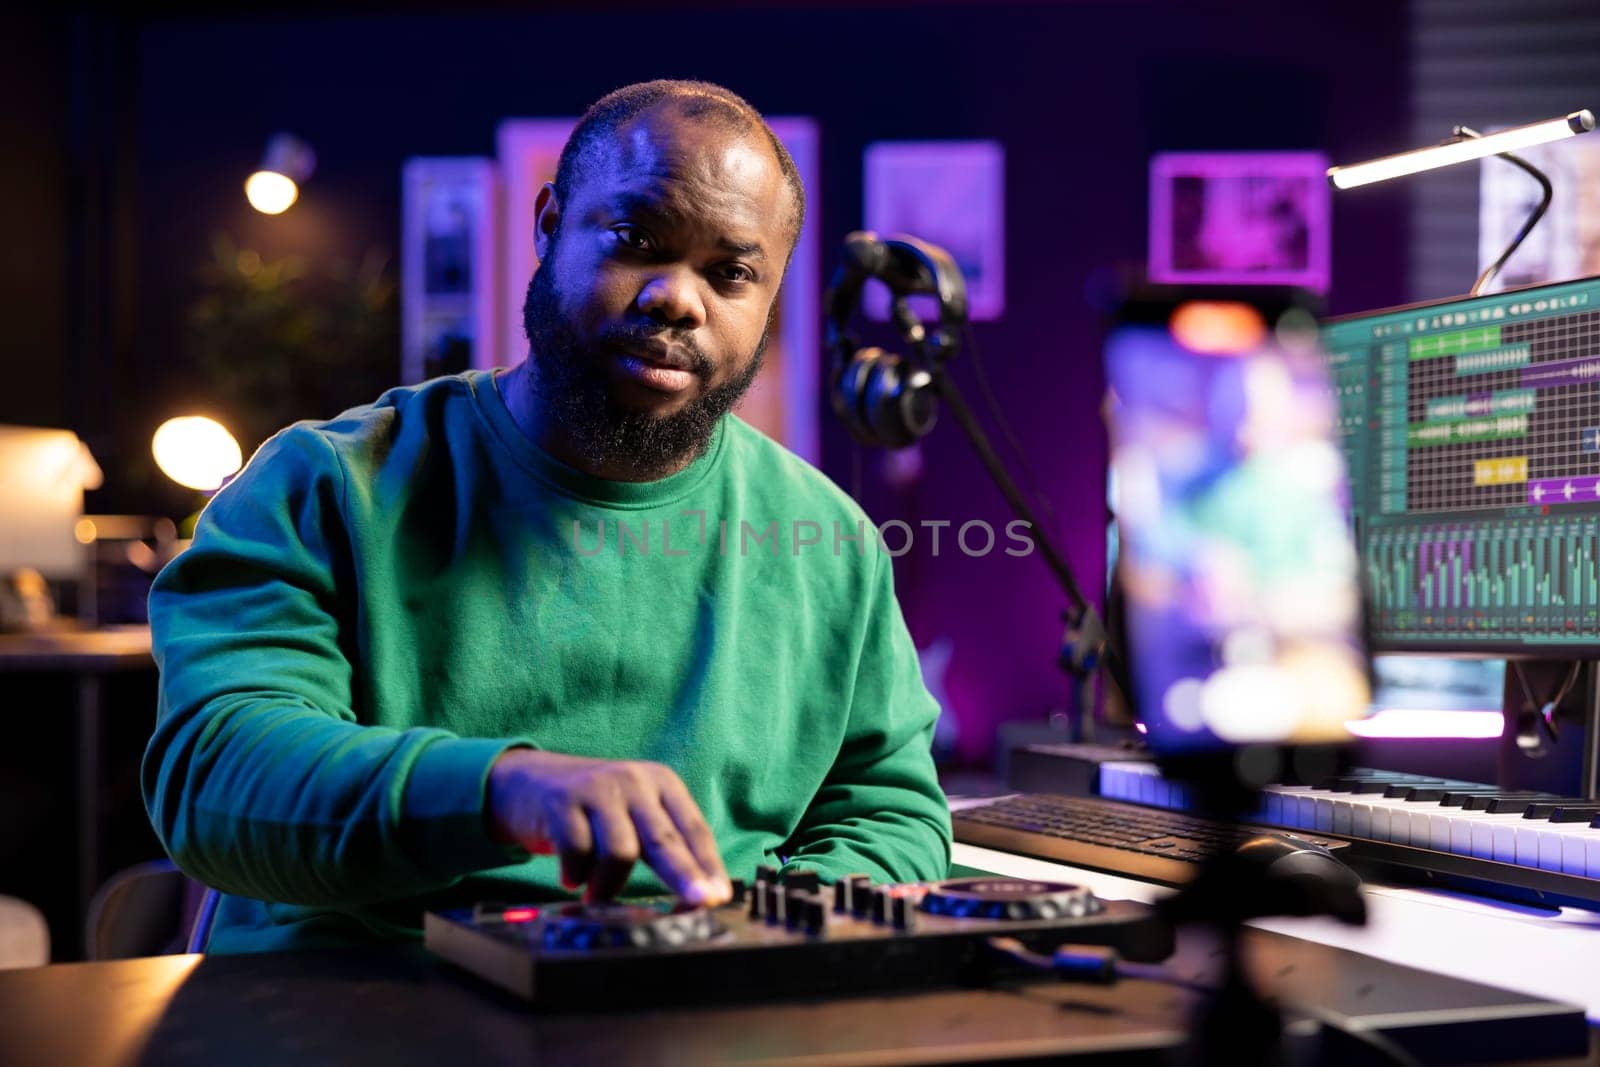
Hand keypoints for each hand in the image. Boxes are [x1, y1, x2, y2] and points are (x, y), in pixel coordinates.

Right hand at [486, 748, 732, 905]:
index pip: (693, 829)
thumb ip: (662, 844)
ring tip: (597, 896)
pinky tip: (571, 878)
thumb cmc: (593, 808)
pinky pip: (578, 851)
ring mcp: (598, 788)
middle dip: (684, 875)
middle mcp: (634, 780)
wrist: (529, 782)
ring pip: (620, 851)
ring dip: (609, 885)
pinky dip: (576, 875)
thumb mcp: (635, 813)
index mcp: (662, 783)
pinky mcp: (562, 801)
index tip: (719, 896)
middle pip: (664, 839)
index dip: (708, 866)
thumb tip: (696, 892)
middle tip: (698, 902)